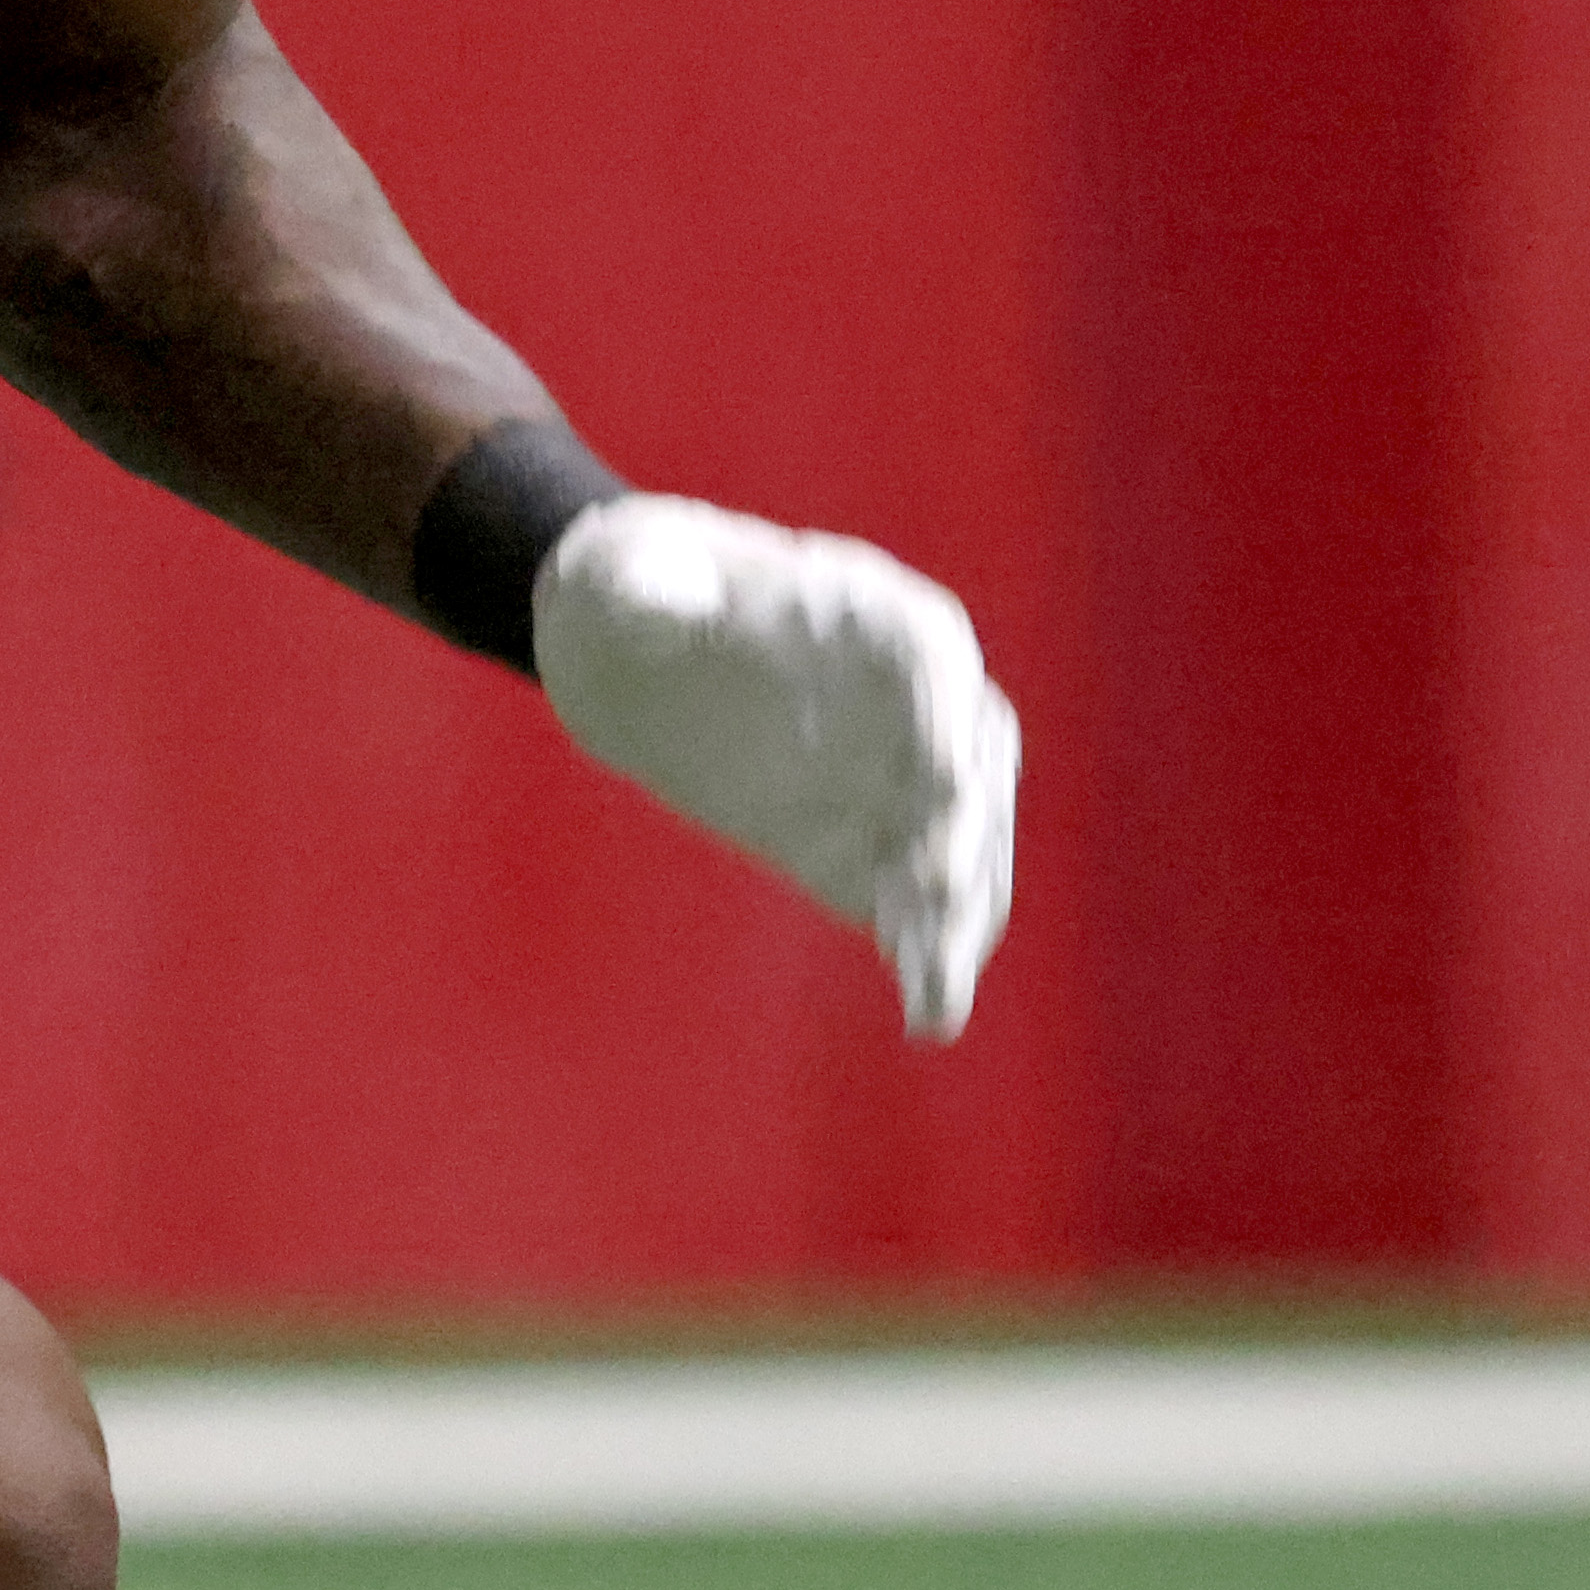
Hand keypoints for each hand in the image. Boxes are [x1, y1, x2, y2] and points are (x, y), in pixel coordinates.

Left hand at [534, 494, 1018, 1042]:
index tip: (943, 779)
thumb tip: (660, 599)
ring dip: (961, 913)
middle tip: (933, 889)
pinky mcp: (858, 841)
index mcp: (859, 605)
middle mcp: (902, 694)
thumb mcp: (618, 574)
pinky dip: (927, 954)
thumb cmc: (630, 586)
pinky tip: (927, 1016)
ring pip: (957, 844)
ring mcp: (891, 773)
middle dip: (965, 824)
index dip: (943, 714)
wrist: (626, 651)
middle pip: (971, 756)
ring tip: (938, 989)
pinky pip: (910, 901)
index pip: (929, 652)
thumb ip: (645, 581)